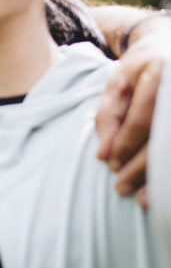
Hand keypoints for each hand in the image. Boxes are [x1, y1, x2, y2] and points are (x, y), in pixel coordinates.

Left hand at [96, 29, 169, 205]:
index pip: (143, 119)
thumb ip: (107, 116)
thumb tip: (104, 156)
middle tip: (121, 188)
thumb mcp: (116, 83)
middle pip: (165, 139)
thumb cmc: (140, 68)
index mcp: (161, 73)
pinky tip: (163, 192)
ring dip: (162, 180)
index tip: (110, 165)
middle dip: (142, 168)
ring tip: (142, 199)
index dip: (125, 145)